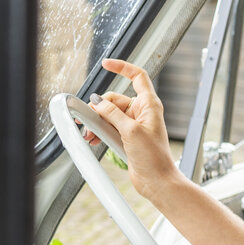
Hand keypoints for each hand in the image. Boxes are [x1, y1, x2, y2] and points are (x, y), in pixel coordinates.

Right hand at [85, 58, 183, 201]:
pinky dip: (100, 132)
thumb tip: (98, 102)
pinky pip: (109, 128)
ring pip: (109, 115)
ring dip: (97, 122)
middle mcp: (142, 112)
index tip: (106, 63)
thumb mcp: (130, 131)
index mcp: (149, 105)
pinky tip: (92, 139)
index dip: (122, 67)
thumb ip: (112, 114)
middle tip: (87, 120)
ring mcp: (134, 125)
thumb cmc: (153, 157)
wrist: (157, 181)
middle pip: (115, 99)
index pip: (137, 77)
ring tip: (88, 134)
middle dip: (99, 108)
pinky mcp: (127, 137)